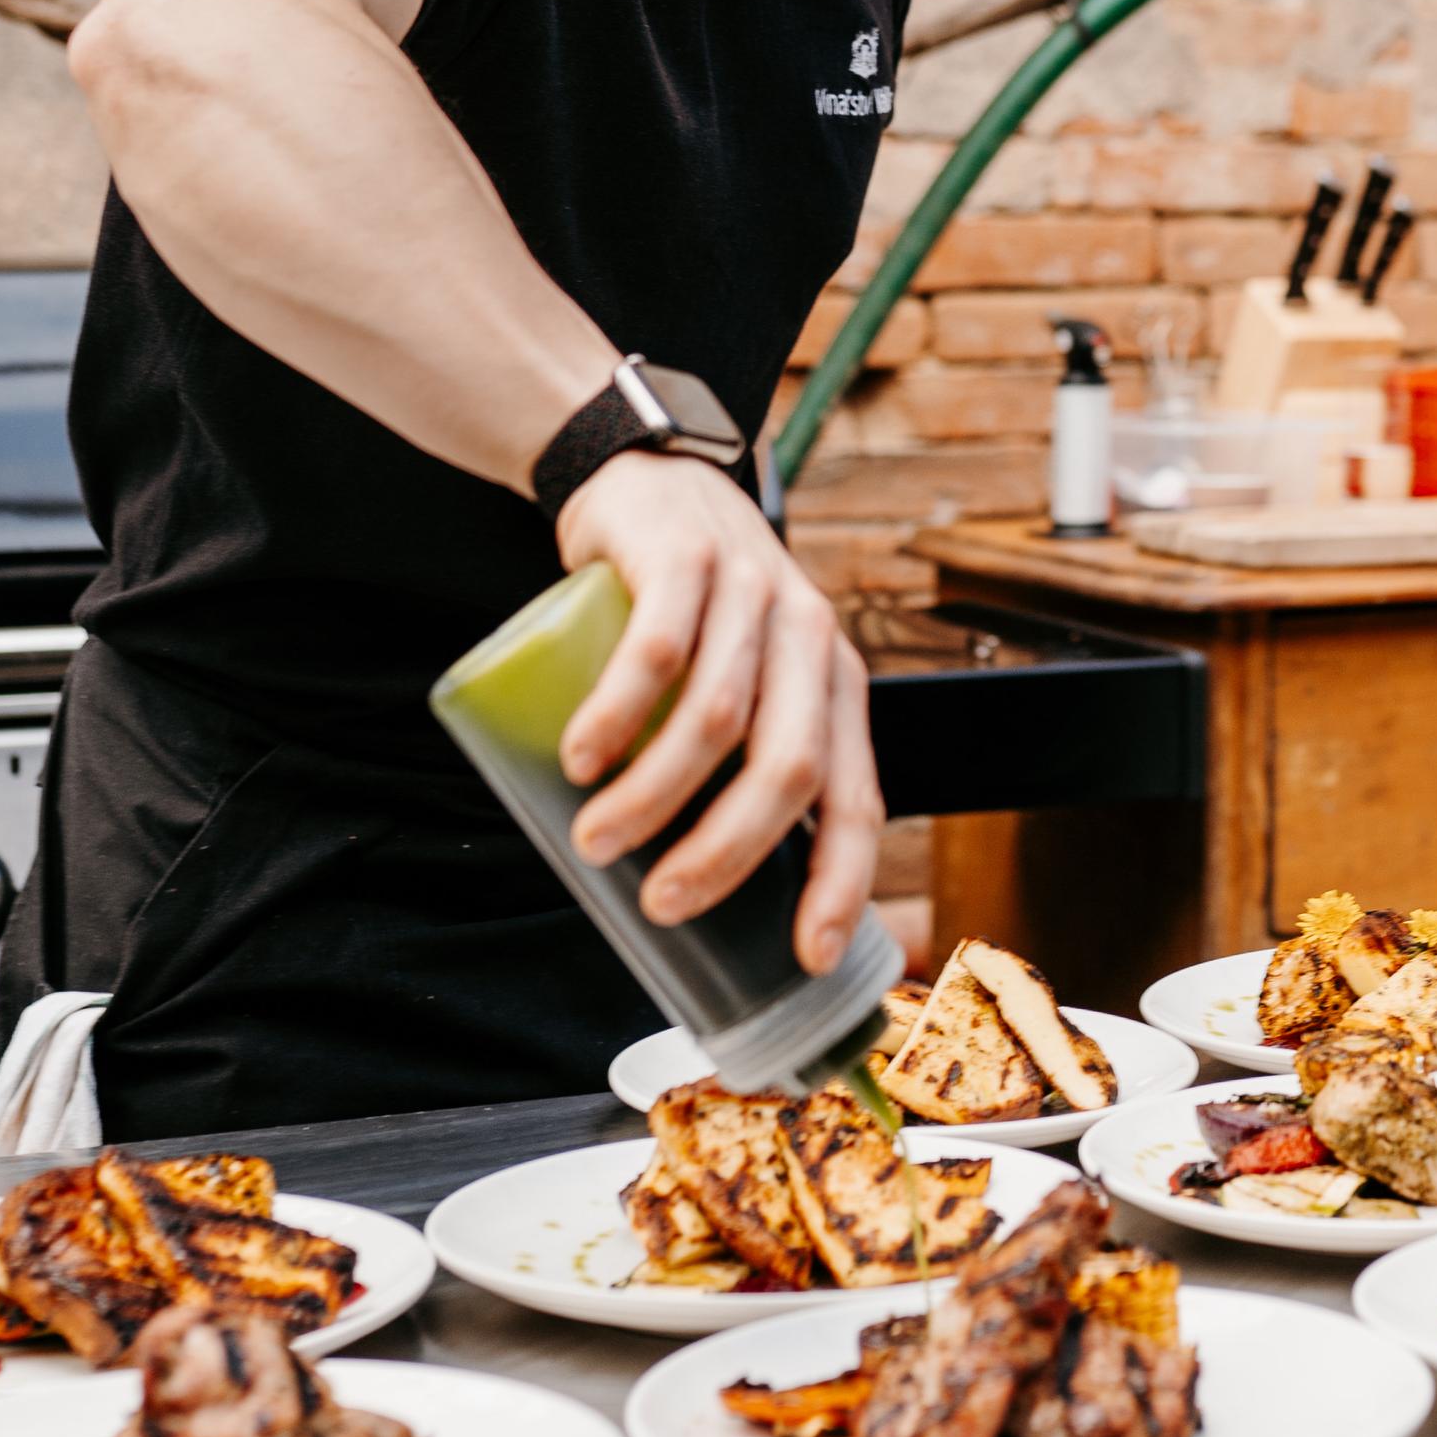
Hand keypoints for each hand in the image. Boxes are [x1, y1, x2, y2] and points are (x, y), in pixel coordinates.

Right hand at [552, 452, 881, 974]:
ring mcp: (752, 592)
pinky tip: (579, 757)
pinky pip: (656, 651)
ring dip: (653, 797)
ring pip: (717, 718)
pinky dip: (616, 716)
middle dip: (728, 853)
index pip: (858, 796)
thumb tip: (698, 893)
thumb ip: (742, 755)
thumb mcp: (746, 676)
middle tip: (662, 906)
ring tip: (596, 841)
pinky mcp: (686, 559)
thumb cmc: (696, 611)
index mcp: (836, 683)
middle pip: (789, 768)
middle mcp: (810, 638)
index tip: (809, 955)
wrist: (650, 481)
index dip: (841, 881)